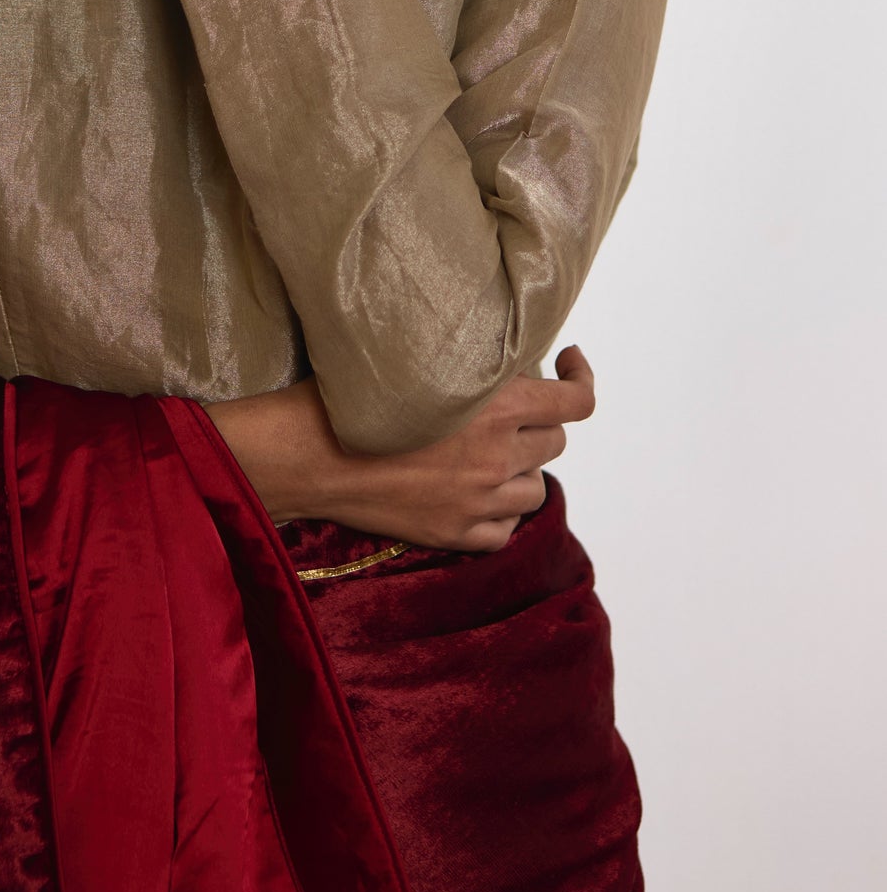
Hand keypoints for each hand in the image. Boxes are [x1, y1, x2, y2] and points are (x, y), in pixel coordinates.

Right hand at [203, 346, 597, 552]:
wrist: (308, 455)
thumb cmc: (352, 396)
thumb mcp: (417, 357)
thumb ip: (471, 360)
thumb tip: (506, 357)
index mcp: (497, 407)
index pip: (577, 400)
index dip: (582, 378)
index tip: (568, 364)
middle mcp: (498, 457)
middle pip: (555, 441)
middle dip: (537, 421)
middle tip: (506, 409)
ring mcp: (479, 502)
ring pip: (536, 488)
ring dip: (521, 468)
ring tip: (488, 452)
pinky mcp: (455, 534)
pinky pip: (504, 528)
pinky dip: (499, 510)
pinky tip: (474, 492)